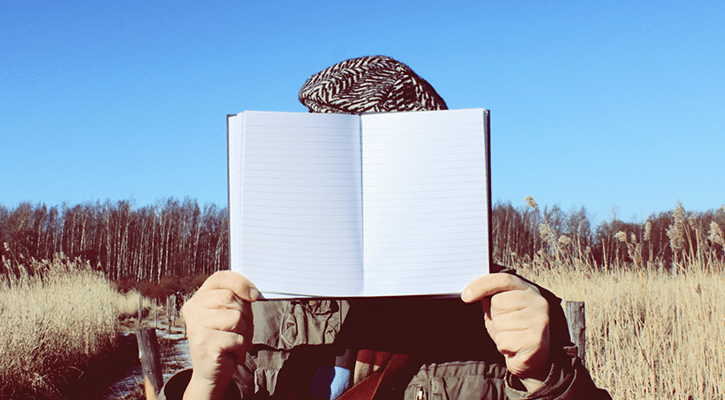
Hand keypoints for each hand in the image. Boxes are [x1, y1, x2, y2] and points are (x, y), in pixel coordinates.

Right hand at [181, 271, 258, 399]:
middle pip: (231, 298)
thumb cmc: (225, 339)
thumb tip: (253, 293)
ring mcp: (196, 326)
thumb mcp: (230, 315)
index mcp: (199, 298)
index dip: (241, 283)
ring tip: (235, 342)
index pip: (221, 278)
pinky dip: (240, 347)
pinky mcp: (203, 343)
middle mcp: (193, 309)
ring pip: (236, 318)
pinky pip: (236, 338)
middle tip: (242, 330)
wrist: (211, 371)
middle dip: (246, 315)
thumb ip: (237, 300)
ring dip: (244, 333)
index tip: (254, 295)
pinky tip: (231, 352)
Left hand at [462, 273, 550, 391]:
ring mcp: (539, 320)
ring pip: (499, 322)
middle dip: (494, 317)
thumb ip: (490, 298)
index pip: (503, 280)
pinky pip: (504, 340)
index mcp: (528, 290)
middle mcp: (538, 302)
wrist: (532, 359)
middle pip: (497, 302)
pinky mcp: (536, 340)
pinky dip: (503, 346)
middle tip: (506, 327)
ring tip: (511, 337)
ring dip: (499, 333)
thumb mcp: (499, 311)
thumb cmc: (512, 331)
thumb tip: (471, 290)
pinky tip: (514, 348)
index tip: (465, 296)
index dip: (481, 285)